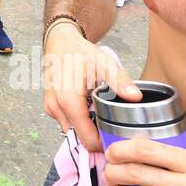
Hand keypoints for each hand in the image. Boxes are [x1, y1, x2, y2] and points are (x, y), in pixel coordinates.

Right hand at [41, 23, 139, 151]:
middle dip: (97, 135)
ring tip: (101, 113)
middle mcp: (56, 108)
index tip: (118, 137)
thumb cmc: (80, 51)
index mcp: (68, 101)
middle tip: (113, 124)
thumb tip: (136, 98)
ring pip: (73, 131)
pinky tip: (89, 106)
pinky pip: (67, 122)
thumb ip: (119, 82)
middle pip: (80, 137)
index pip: (87, 140)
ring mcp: (51, 108)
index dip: (104, 143)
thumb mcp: (103, 63)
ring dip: (87, 127)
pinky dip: (79, 120)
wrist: (59, 41)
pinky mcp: (50, 107)